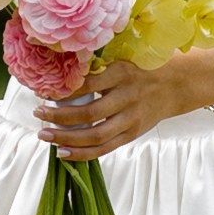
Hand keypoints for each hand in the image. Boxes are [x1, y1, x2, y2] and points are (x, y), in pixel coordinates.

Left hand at [38, 58, 210, 158]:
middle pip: (88, 113)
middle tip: (38, 114)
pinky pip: (104, 149)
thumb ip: (96, 68)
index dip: (62, 89)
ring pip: (95, 135)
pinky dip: (82, 153)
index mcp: (122, 73)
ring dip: (66, 138)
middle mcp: (127, 97)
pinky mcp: (132, 134)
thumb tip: (60, 75)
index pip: (87, 84)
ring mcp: (131, 119)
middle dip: (58, 116)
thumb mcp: (121, 60)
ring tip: (45, 135)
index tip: (42, 90)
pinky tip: (63, 153)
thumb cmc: (141, 69)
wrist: (175, 85)